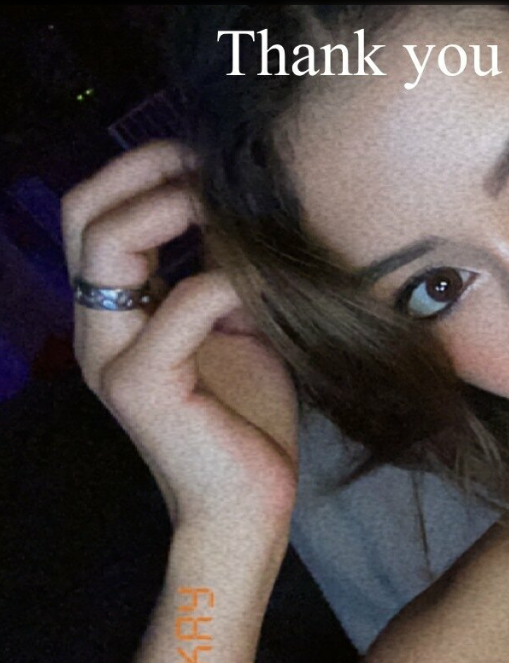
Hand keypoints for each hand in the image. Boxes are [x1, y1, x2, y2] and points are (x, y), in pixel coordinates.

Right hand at [63, 140, 298, 540]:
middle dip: (150, 172)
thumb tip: (252, 216)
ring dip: (180, 209)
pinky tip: (269, 285)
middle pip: (86, 213)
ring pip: (111, 244)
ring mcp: (111, 357)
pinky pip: (181, 302)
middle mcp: (97, 330)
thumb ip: (227, 278)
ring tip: (237, 209)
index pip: (94, 212)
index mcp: (114, 314)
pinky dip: (229, 279)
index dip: (142, 169)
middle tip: (215, 166)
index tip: (206, 154)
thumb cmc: (248, 421)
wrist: (248, 508)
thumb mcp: (239, 332)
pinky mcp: (142, 387)